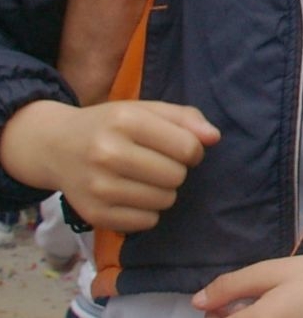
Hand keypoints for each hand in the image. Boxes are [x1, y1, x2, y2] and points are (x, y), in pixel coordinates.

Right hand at [0, 98, 219, 231]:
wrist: (58, 146)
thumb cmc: (110, 124)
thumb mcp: (145, 109)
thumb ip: (183, 118)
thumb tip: (214, 138)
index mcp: (126, 120)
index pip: (185, 146)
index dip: (193, 150)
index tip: (182, 148)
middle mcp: (109, 154)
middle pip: (176, 176)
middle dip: (177, 171)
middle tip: (160, 163)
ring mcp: (99, 187)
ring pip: (163, 202)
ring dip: (164, 191)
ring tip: (146, 178)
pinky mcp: (94, 215)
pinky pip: (146, 222)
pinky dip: (148, 212)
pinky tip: (134, 195)